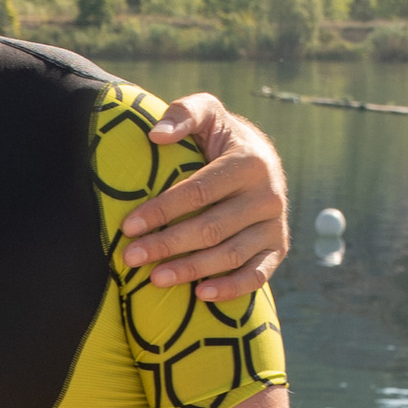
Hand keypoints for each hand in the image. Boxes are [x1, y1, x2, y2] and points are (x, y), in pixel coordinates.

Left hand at [126, 100, 288, 300]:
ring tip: (155, 279)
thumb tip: (156, 135)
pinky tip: (200, 295)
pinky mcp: (279, 247)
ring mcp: (276, 224)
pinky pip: (257, 275)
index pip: (198, 192)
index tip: (128, 226)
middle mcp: (269, 195)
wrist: (262, 158)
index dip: (162, 211)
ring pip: (230, 255)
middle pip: (211, 228)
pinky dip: (231, 288)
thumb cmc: (222, 137)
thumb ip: (183, 113)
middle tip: (131, 257)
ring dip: (191, 270)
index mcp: (250, 162)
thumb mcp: (207, 112)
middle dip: (167, 245)